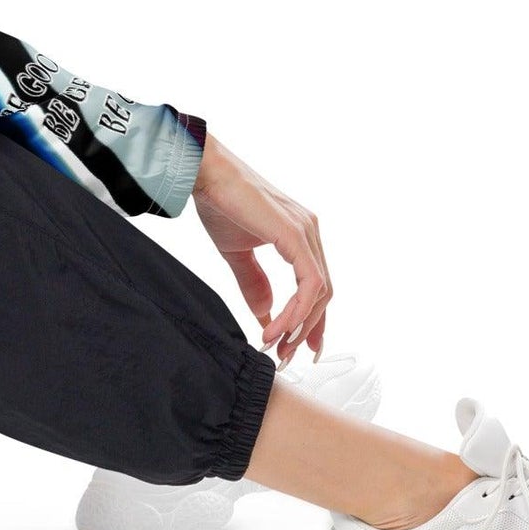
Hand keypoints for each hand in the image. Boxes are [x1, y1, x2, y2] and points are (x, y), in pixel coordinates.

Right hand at [190, 129, 333, 366]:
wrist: (205, 174)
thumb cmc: (219, 203)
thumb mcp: (238, 254)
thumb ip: (254, 284)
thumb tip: (265, 316)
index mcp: (299, 235)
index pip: (316, 285)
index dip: (311, 319)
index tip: (301, 346)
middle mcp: (310, 232)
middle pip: (323, 292)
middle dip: (307, 328)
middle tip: (287, 354)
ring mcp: (306, 232)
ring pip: (319, 292)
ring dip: (299, 324)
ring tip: (277, 345)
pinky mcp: (296, 236)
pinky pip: (309, 283)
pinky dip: (297, 310)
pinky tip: (278, 327)